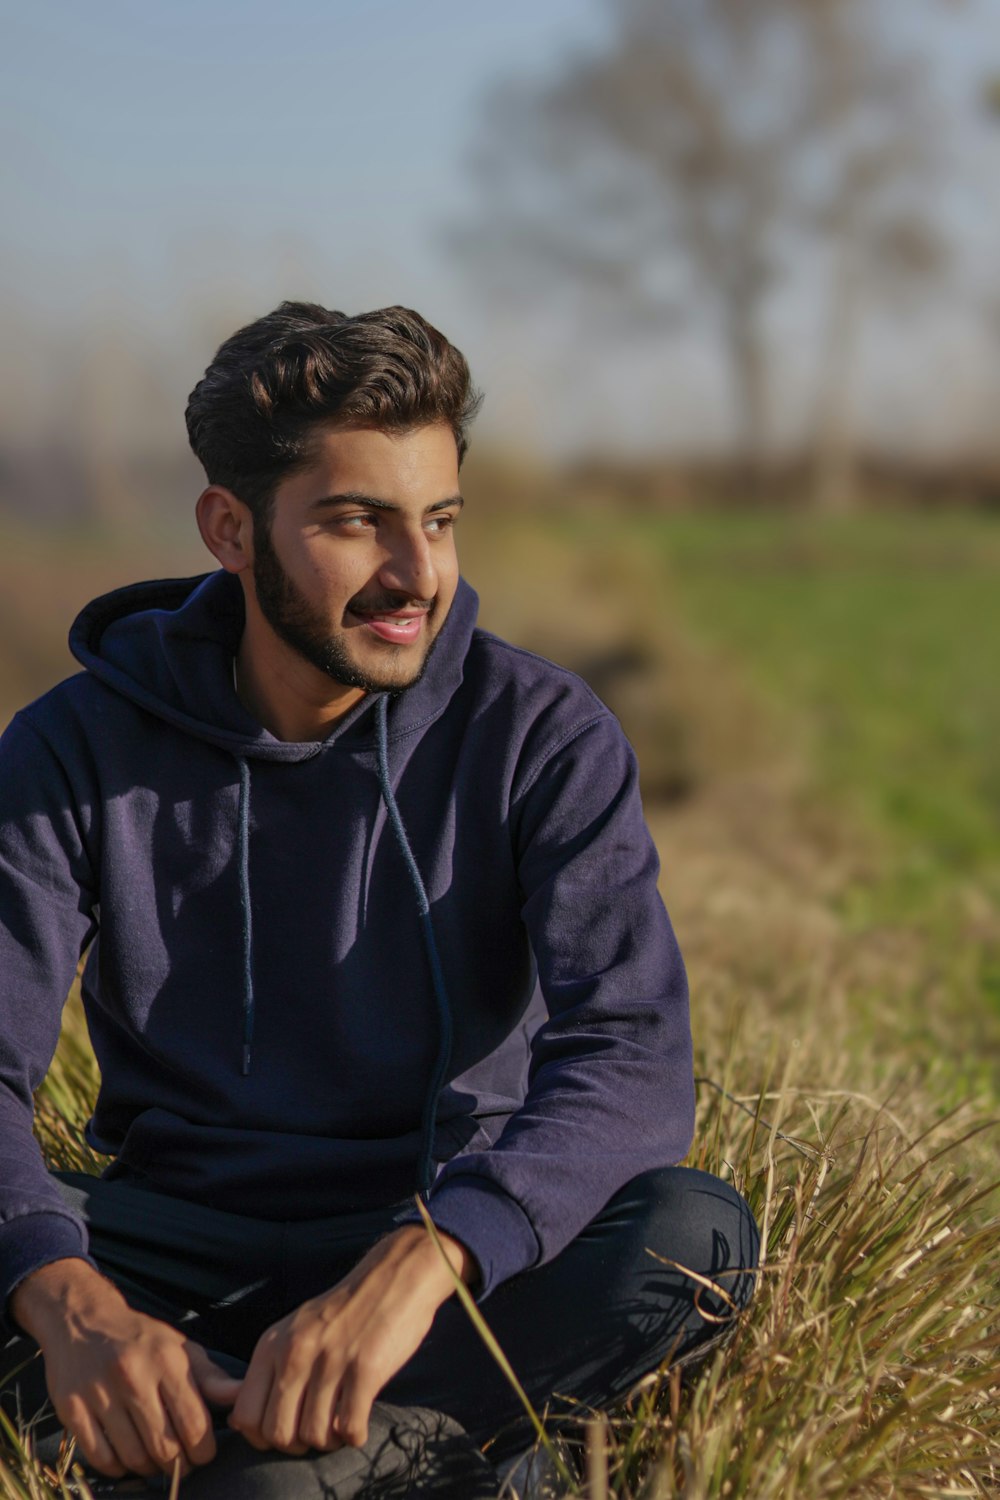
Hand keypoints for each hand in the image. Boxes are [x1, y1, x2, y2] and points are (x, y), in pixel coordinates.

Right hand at [11, 1259, 241, 1479]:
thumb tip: (242, 1396)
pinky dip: (117, 1468)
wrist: (83, 1319)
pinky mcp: (71, 1408)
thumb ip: (212, 1378)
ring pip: (133, 1457)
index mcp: (167, 1360)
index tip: (204, 1454)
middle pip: (164, 1447)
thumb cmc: (141, 1339)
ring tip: (156, 1462)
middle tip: (182, 1465)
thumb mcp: (181, 1348)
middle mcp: (133, 1375)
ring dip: (149, 1469)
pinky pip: (100, 1457)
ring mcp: (100, 1392)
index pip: (194, 1424)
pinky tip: (126, 1459)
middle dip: (179, 1465)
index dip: (204, 1451)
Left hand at [228, 1224, 474, 1454]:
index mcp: (273, 1344)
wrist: (395, 1275)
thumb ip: (269, 1368)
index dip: (263, 1436)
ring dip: (330, 1442)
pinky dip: (354, 1436)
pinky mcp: (366, 1369)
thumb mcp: (294, 1328)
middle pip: (279, 1434)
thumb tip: (235, 1414)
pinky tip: (359, 1421)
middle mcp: (296, 1352)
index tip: (287, 1430)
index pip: (246, 1416)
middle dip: (298, 1445)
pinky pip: (349, 1429)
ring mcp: (331, 1361)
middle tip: (317, 1432)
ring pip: (315, 1436)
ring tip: (341, 1424)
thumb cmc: (344, 1310)